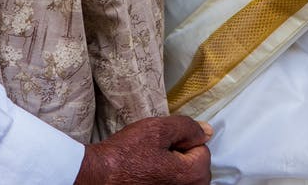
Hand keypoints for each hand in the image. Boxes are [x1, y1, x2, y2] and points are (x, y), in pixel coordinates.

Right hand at [75, 116, 211, 184]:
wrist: (100, 175)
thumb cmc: (126, 153)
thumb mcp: (157, 129)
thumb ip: (187, 128)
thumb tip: (207, 131)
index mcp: (191, 175)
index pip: (203, 150)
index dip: (184, 141)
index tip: (164, 144)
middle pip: (198, 168)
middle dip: (183, 157)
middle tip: (157, 153)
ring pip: (188, 179)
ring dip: (176, 169)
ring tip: (152, 164)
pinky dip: (168, 179)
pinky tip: (150, 174)